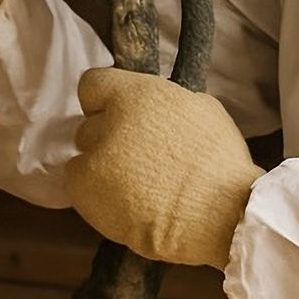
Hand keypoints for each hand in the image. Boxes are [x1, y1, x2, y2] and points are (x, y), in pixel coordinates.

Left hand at [66, 68, 263, 267]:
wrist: (221, 215)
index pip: (93, 84)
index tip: (116, 113)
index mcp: (136, 95)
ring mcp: (95, 156)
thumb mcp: (201, 109)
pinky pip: (78, 184)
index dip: (104, 100)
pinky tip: (124, 202)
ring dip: (103, 166)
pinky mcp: (86, 190)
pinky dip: (95, 193)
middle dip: (109, 138)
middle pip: (90, 124)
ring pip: (84, 155)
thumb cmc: (220, 164)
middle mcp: (110, 121)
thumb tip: (151, 105)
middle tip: (137, 158)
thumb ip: (164, 100)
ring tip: (135, 186)